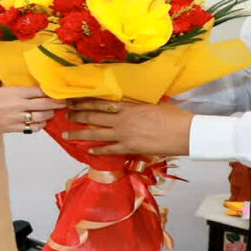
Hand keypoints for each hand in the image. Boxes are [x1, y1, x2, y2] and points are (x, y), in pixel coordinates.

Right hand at [0, 87, 65, 133]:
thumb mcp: (2, 89)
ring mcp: (15, 118)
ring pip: (40, 118)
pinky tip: (40, 123)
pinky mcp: (12, 128)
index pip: (38, 91)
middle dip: (56, 104)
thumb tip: (35, 91)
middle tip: (64, 103)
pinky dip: (39, 126)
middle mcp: (17, 105)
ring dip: (48, 116)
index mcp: (14, 92)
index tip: (58, 93)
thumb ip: (19, 91)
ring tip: (51, 113)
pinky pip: (31, 128)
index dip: (51, 93)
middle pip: (43, 104)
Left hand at [64, 99, 192, 155]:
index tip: (73, 100)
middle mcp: (122, 118)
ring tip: (67, 133)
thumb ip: (137, 105)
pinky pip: (109, 149)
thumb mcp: (153, 104)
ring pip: (96, 133)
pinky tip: (89, 150)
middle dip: (77, 115)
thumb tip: (129, 105)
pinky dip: (98, 150)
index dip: (84, 101)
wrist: (184, 132)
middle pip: (93, 116)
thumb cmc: (173, 117)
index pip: (100, 102)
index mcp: (128, 105)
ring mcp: (124, 134)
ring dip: (79, 133)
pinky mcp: (130, 147)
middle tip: (65, 114)